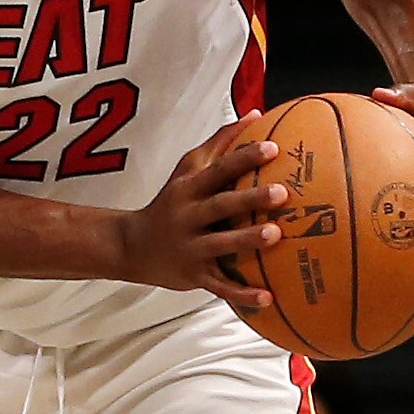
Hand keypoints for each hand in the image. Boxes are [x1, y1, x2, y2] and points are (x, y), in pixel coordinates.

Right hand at [116, 120, 282, 310]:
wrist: (132, 247)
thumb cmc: (171, 203)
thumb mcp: (187, 170)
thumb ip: (220, 144)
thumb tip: (255, 115)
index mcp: (188, 189)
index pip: (217, 170)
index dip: (243, 158)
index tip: (272, 148)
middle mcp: (187, 217)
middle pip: (220, 205)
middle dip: (249, 199)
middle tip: (282, 193)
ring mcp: (190, 248)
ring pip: (220, 245)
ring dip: (246, 240)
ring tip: (275, 235)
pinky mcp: (193, 276)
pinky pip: (220, 286)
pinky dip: (242, 295)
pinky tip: (268, 298)